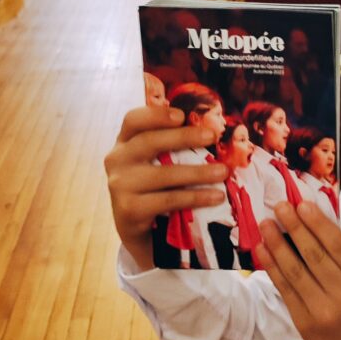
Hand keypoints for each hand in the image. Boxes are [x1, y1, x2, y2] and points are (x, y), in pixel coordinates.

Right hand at [104, 106, 226, 270]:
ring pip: (164, 174)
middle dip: (184, 137)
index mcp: (124, 141)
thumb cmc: (153, 183)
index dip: (156, 115)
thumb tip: (213, 128)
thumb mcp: (155, 159)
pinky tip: (216, 197)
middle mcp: (117, 160)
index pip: (133, 120)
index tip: (181, 115)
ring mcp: (120, 185)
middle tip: (212, 136)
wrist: (135, 224)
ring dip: (198, 172)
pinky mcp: (129, 210)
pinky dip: (196, 197)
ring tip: (223, 172)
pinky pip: (168, 200)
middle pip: (149, 142)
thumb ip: (171, 143)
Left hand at [258, 202, 340, 339]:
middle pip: (315, 255)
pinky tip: (263, 250)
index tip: (302, 204)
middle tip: (279, 206)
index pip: (338, 244)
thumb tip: (311, 220)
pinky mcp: (305, 323)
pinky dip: (273, 268)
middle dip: (294, 227)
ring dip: (278, 245)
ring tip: (265, 224)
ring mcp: (324, 310)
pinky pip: (286, 290)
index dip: (318, 223)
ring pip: (296, 271)